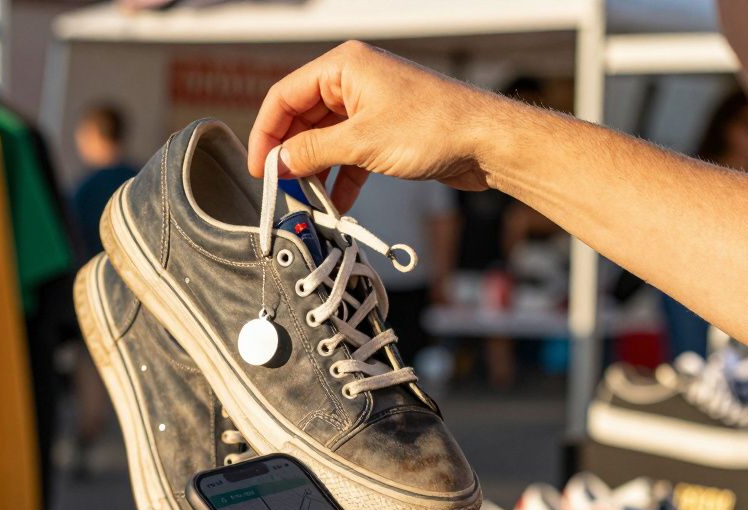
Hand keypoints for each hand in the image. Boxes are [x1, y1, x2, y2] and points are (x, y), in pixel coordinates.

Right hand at [248, 41, 518, 210]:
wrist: (488, 142)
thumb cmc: (435, 127)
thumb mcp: (361, 142)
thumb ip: (312, 152)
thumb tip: (279, 164)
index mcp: (344, 67)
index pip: (284, 96)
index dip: (266, 133)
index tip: (260, 167)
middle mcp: (354, 82)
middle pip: (302, 119)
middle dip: (290, 155)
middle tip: (279, 188)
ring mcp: (371, 106)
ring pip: (325, 139)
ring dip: (315, 171)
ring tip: (307, 201)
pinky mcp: (386, 130)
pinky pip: (349, 153)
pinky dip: (341, 178)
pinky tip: (337, 204)